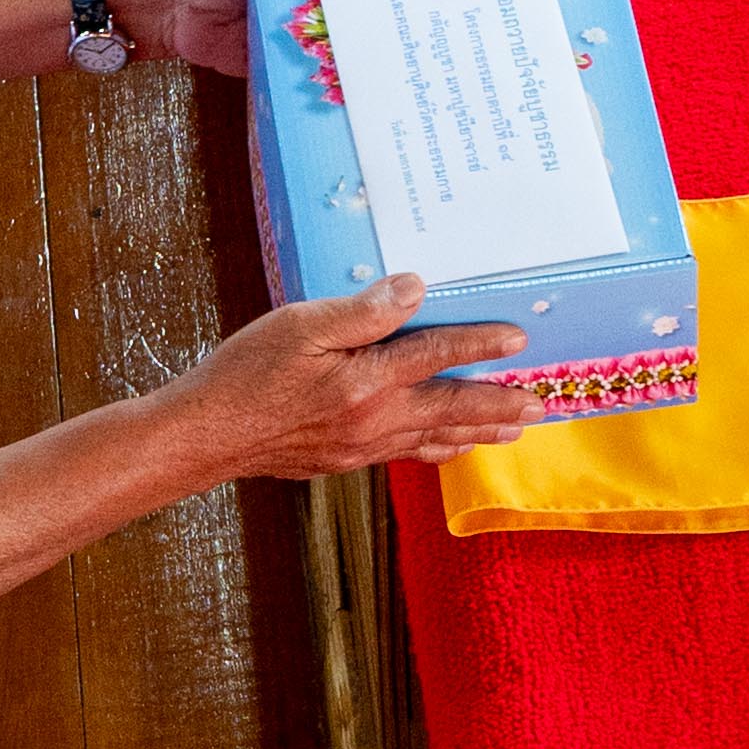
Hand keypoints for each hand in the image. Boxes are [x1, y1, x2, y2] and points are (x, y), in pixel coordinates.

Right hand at [169, 277, 536, 476]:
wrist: (206, 436)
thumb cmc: (247, 373)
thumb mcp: (300, 325)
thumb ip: (362, 310)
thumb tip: (414, 288)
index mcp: (366, 383)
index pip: (436, 356)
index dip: (480, 344)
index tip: (520, 338)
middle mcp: (373, 421)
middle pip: (450, 408)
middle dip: (499, 404)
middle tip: (543, 403)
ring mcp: (361, 446)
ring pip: (434, 436)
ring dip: (478, 430)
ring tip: (515, 429)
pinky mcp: (346, 459)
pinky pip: (406, 453)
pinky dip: (438, 448)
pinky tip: (448, 447)